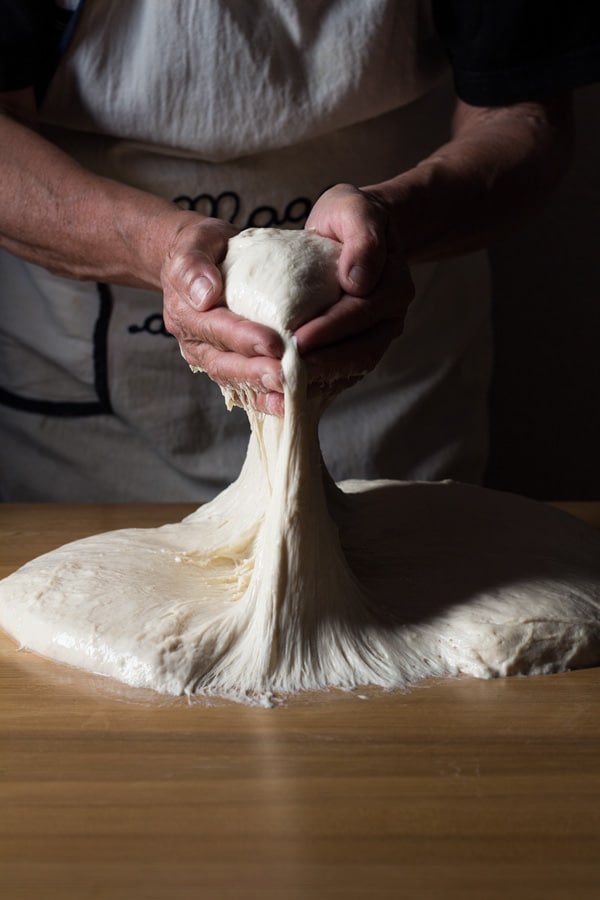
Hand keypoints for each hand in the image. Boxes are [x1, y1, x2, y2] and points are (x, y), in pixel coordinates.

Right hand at [161, 215, 284, 411]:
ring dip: (262, 392)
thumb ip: (194, 264)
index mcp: (186, 313)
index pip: (216, 329)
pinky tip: (289, 403)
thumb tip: (204, 294)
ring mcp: (212, 357)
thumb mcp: (195, 242)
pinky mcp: (229, 364)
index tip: (273, 343)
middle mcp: (197, 342)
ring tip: (290, 397)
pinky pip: (246, 387)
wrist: (200, 261)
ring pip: (235, 381)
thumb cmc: (202, 248)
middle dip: (256, 373)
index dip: (244, 338)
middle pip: (225, 364)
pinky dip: (265, 398)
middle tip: (286, 377)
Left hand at [297, 183, 413, 397]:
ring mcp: (378, 335)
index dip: (330, 329)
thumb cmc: (349, 218)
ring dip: (322, 378)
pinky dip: (323, 382)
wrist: (358, 231)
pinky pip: (345, 371)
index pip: (360, 313)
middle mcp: (391, 316)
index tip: (298, 339)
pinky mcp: (362, 346)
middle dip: (323, 362)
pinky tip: (295, 388)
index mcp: (393, 286)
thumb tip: (356, 281)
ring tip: (288, 384)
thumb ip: (362, 237)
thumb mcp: (354, 209)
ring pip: (354, 366)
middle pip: (360, 349)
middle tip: (287, 371)